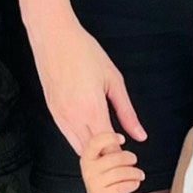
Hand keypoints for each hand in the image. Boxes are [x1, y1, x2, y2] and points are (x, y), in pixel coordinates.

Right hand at [29, 13, 145, 155]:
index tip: (130, 153)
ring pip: (78, 148)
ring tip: (107, 140)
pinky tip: (91, 129)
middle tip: (121, 148)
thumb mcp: (113, 79)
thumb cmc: (84, 51)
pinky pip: (67, 135)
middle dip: (108, 156)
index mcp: (92, 109)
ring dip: (93, 150)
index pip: (109, 148)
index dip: (121, 155)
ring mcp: (59, 115)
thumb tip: (141, 135)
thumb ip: (127, 112)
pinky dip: (80, 139)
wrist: (53, 35)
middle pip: (92, 154)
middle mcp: (73, 116)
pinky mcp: (52, 111)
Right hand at [79, 128, 144, 192]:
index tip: (121, 138)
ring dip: (135, 173)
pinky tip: (135, 183)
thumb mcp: (104, 164)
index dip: (109, 137)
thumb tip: (120, 139)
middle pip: (113, 158)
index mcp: (87, 158)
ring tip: (139, 174)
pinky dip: (132, 184)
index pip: (95, 142)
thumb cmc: (108, 183)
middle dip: (129, 158)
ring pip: (120, 172)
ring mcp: (93, 183)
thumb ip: (110, 151)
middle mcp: (88, 170)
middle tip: (134, 160)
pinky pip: (122, 186)